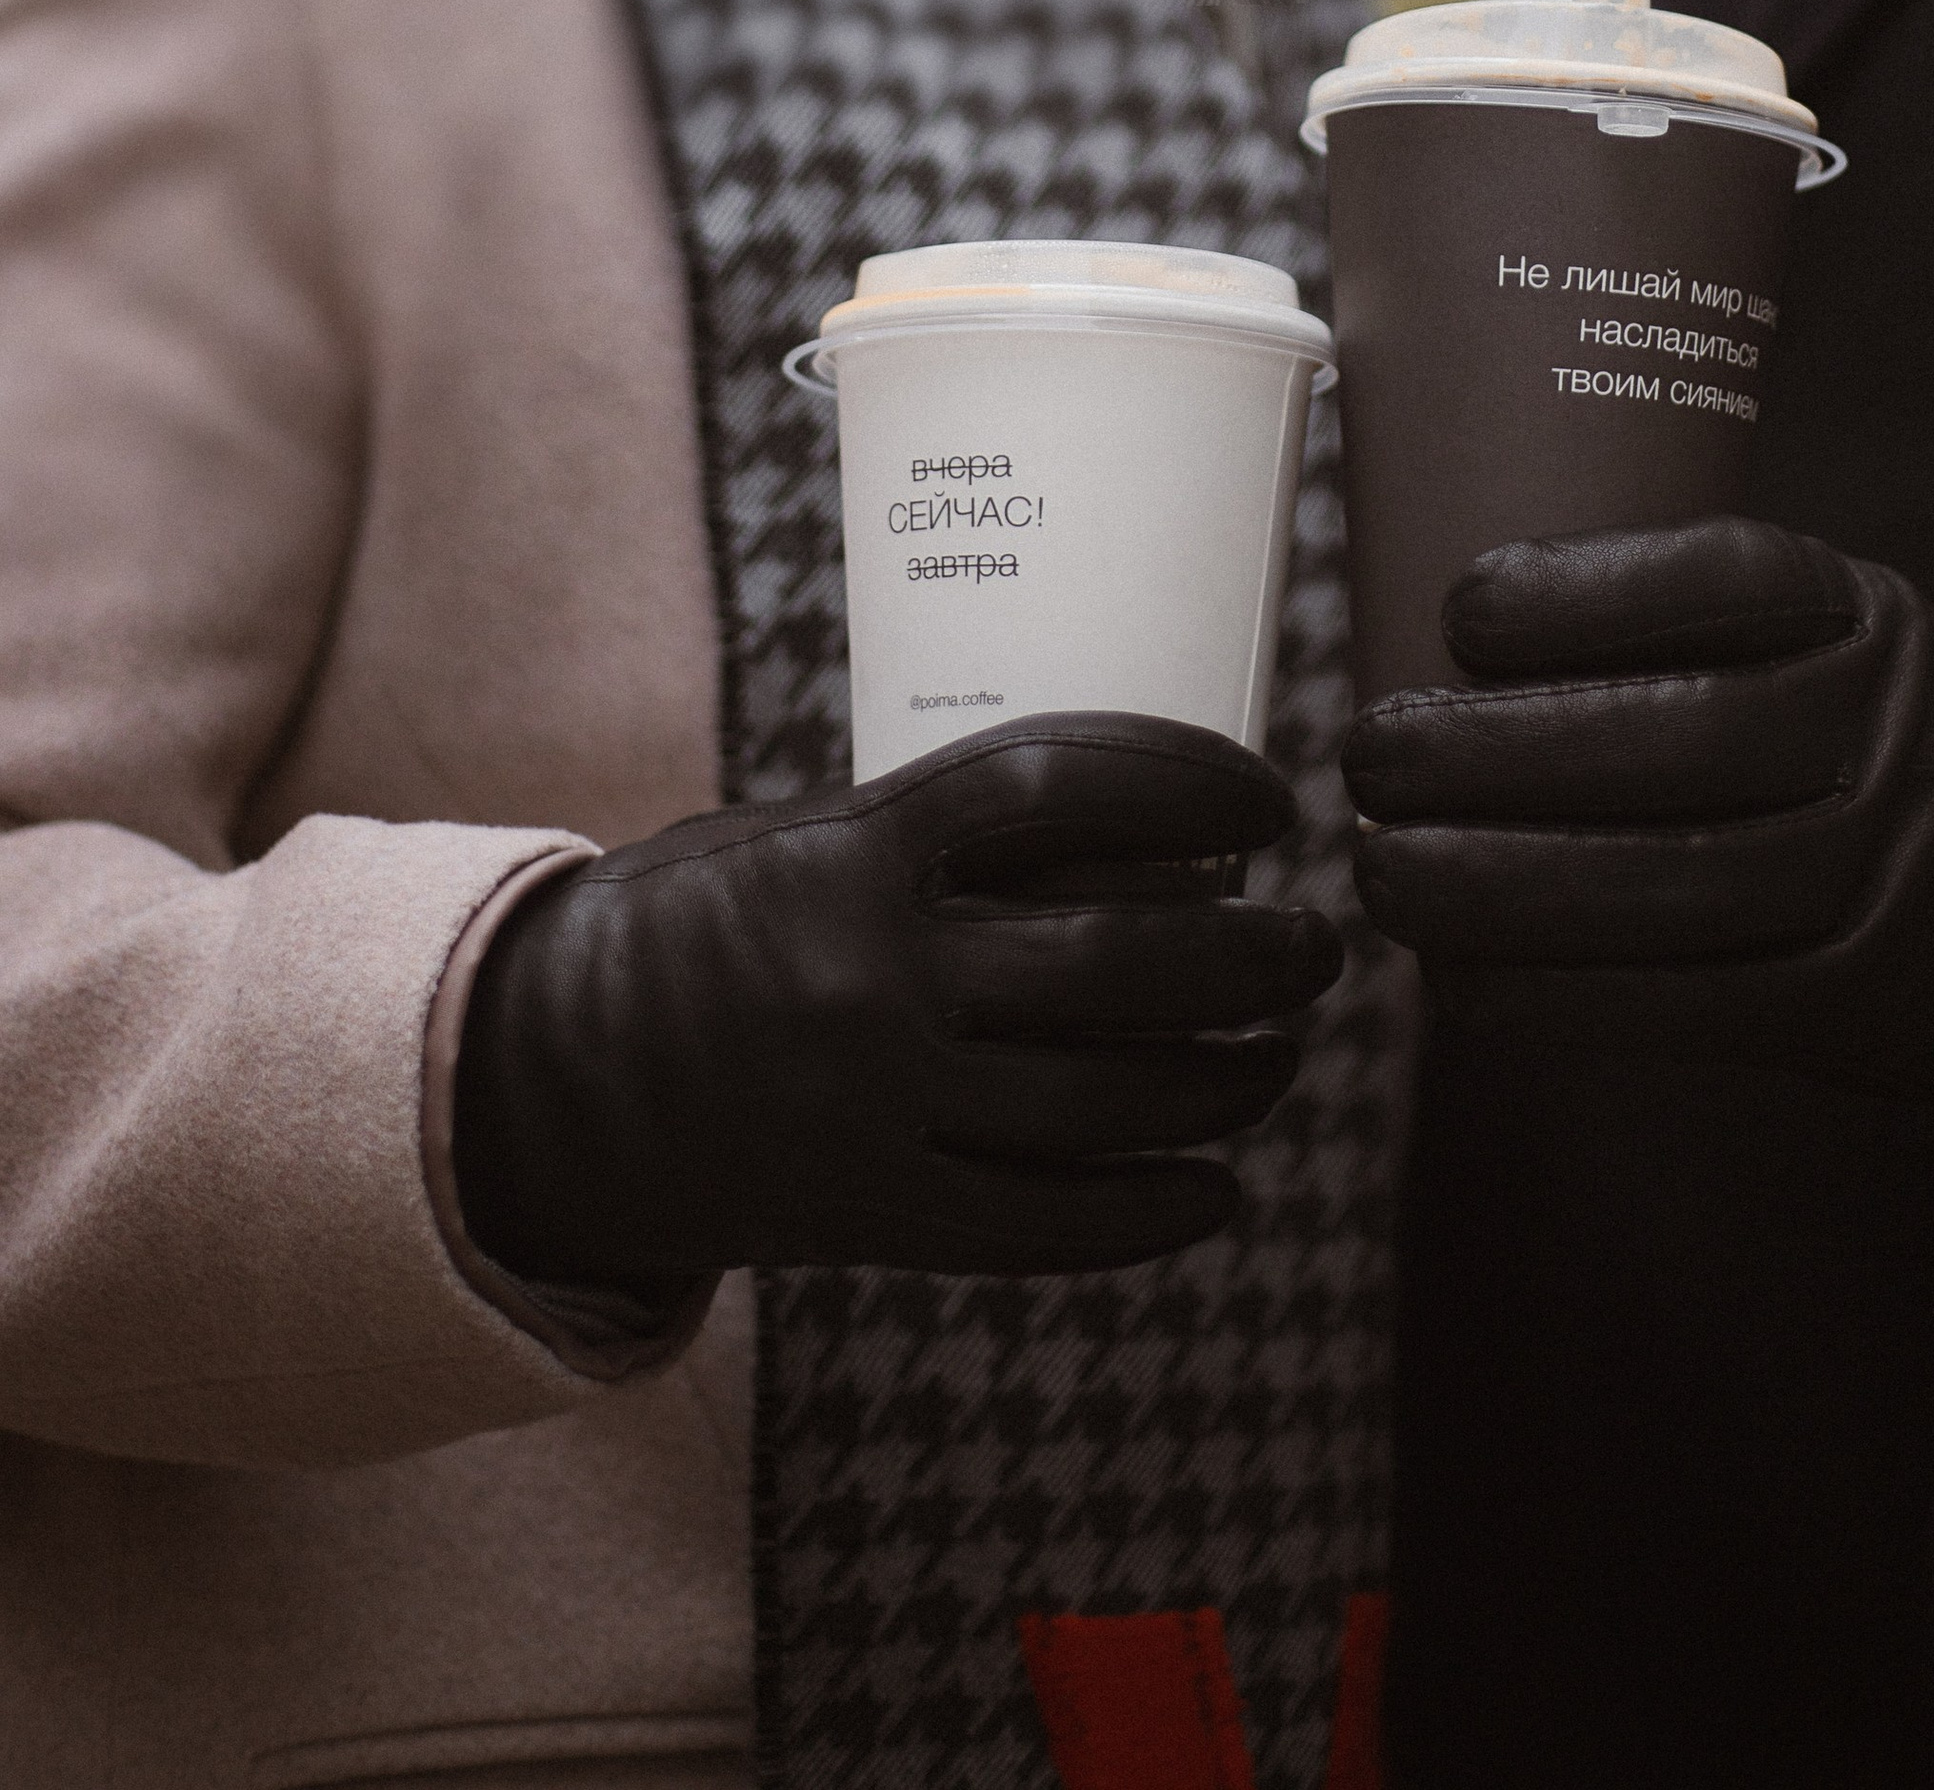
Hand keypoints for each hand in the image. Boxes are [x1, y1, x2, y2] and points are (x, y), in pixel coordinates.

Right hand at [451, 713, 1340, 1286]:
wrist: (541, 1078)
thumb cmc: (700, 920)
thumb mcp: (812, 835)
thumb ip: (952, 838)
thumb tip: (1156, 848)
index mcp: (856, 848)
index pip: (1065, 782)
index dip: (1190, 784)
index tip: (1268, 799)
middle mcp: (874, 976)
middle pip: (1123, 961)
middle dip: (1254, 956)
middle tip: (1317, 943)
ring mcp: (877, 1107)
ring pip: (1110, 1100)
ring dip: (1227, 1077)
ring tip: (1278, 1054)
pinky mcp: (872, 1217)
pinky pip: (1049, 1226)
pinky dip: (1152, 1208)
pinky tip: (1215, 1186)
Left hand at [1341, 517, 1933, 1112]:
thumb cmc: (1838, 716)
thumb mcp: (1821, 619)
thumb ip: (1679, 610)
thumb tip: (1419, 604)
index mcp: (1861, 619)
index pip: (1730, 583)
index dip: (1589, 595)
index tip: (1460, 606)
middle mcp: (1879, 740)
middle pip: (1683, 741)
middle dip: (1501, 751)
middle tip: (1373, 753)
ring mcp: (1875, 880)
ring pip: (1673, 887)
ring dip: (1501, 887)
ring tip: (1385, 869)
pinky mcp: (1848, 1006)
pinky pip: (1684, 1007)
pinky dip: (1554, 996)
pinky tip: (1458, 977)